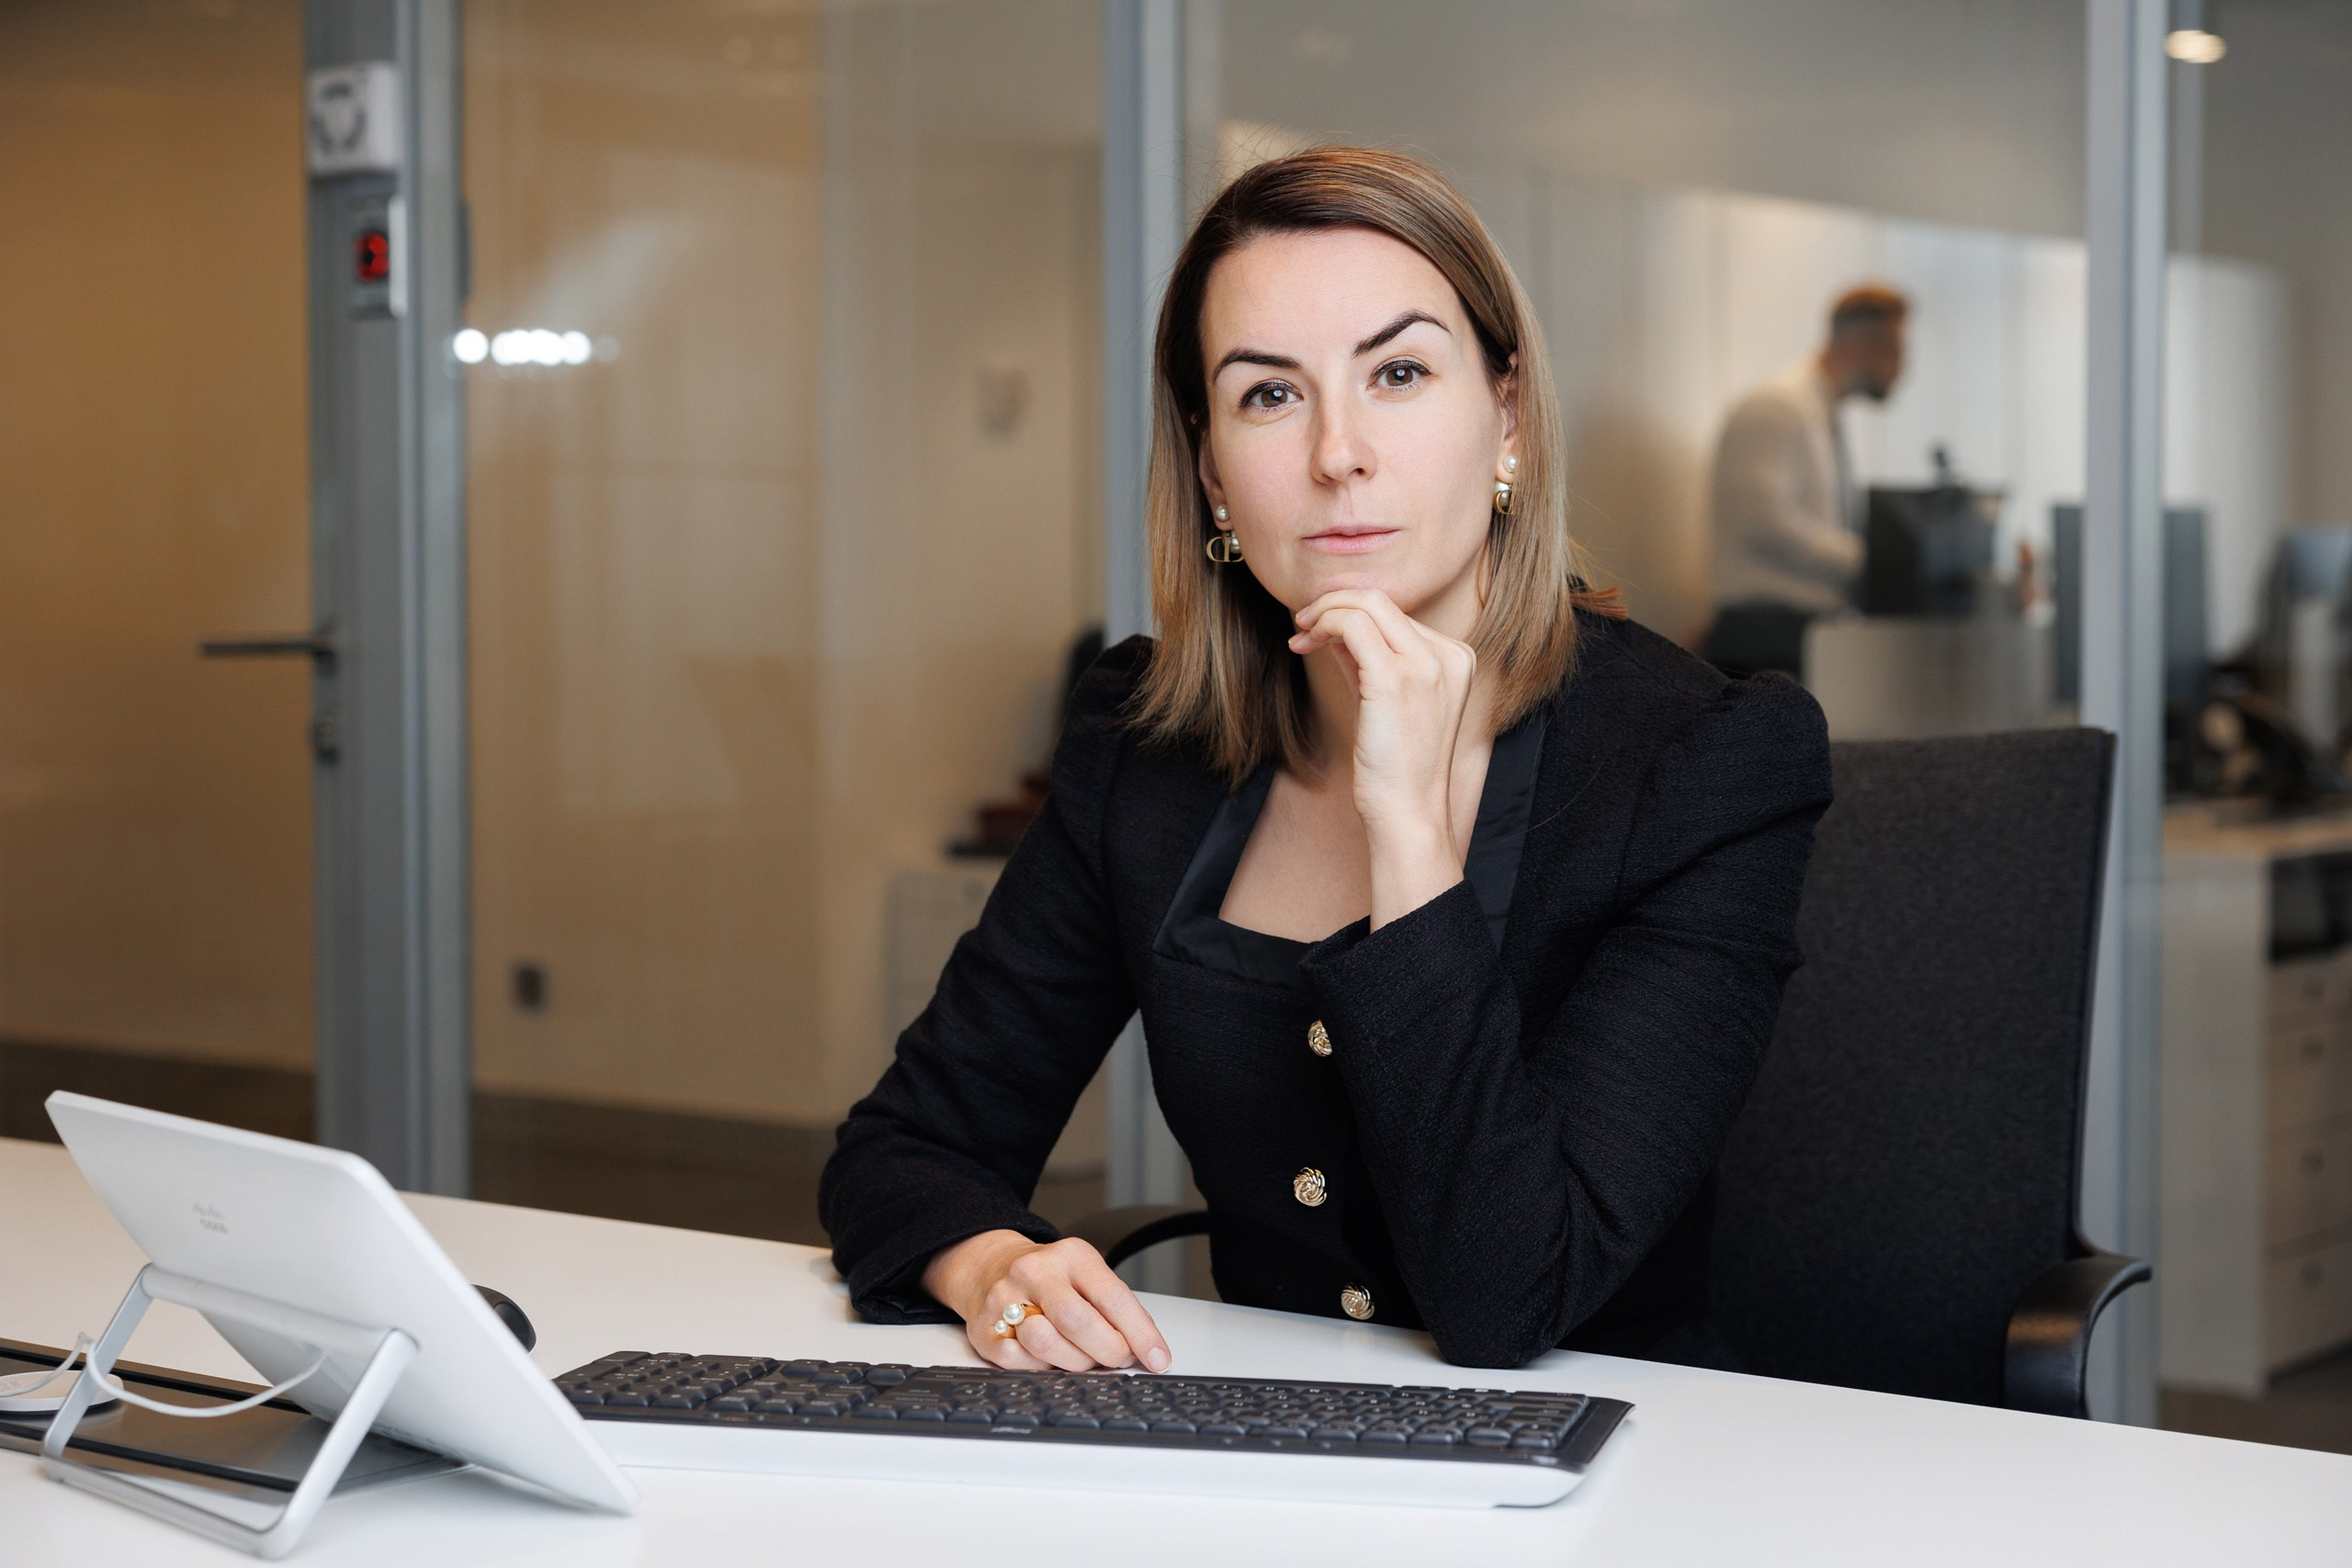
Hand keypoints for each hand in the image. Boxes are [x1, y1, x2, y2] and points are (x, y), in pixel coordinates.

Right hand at [923, 1229, 1171, 1372]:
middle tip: (1118, 1360)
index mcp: (1072, 1255)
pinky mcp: (984, 1330)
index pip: (1113, 1297)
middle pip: (1077, 1321)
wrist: (989, 1267)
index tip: (1158, 1358)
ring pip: (1046, 1343)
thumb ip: (1115, 1308)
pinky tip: (1047, 1356)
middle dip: (1107, 1351)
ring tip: (1080, 1357)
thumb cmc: (1050, 1278)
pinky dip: (1041, 1367)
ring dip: (1073, 1362)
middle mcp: (1035, 1271)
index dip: (1140, 1334)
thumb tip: (1149, 1350)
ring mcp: (1004, 1299)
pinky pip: (1020, 1362)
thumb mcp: (1086, 1276)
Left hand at [1288, 588, 1479, 924]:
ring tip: (1300, 636)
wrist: (1408, 811)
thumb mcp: (1386, 699)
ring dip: (1324, 612)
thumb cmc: (1396, 765)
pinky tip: (1304, 644)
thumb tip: (1335, 627)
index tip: (1318, 633)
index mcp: (1456, 658)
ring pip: (1366, 605)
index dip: (1351, 614)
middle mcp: (1448, 655)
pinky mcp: (1395, 679)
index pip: (1396, 614)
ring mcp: (1425, 665)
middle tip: (1302, 625)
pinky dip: (1323, 626)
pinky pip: (1351, 626)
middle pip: (1381, 600)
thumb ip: (1368, 660)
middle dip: (1333, 604)